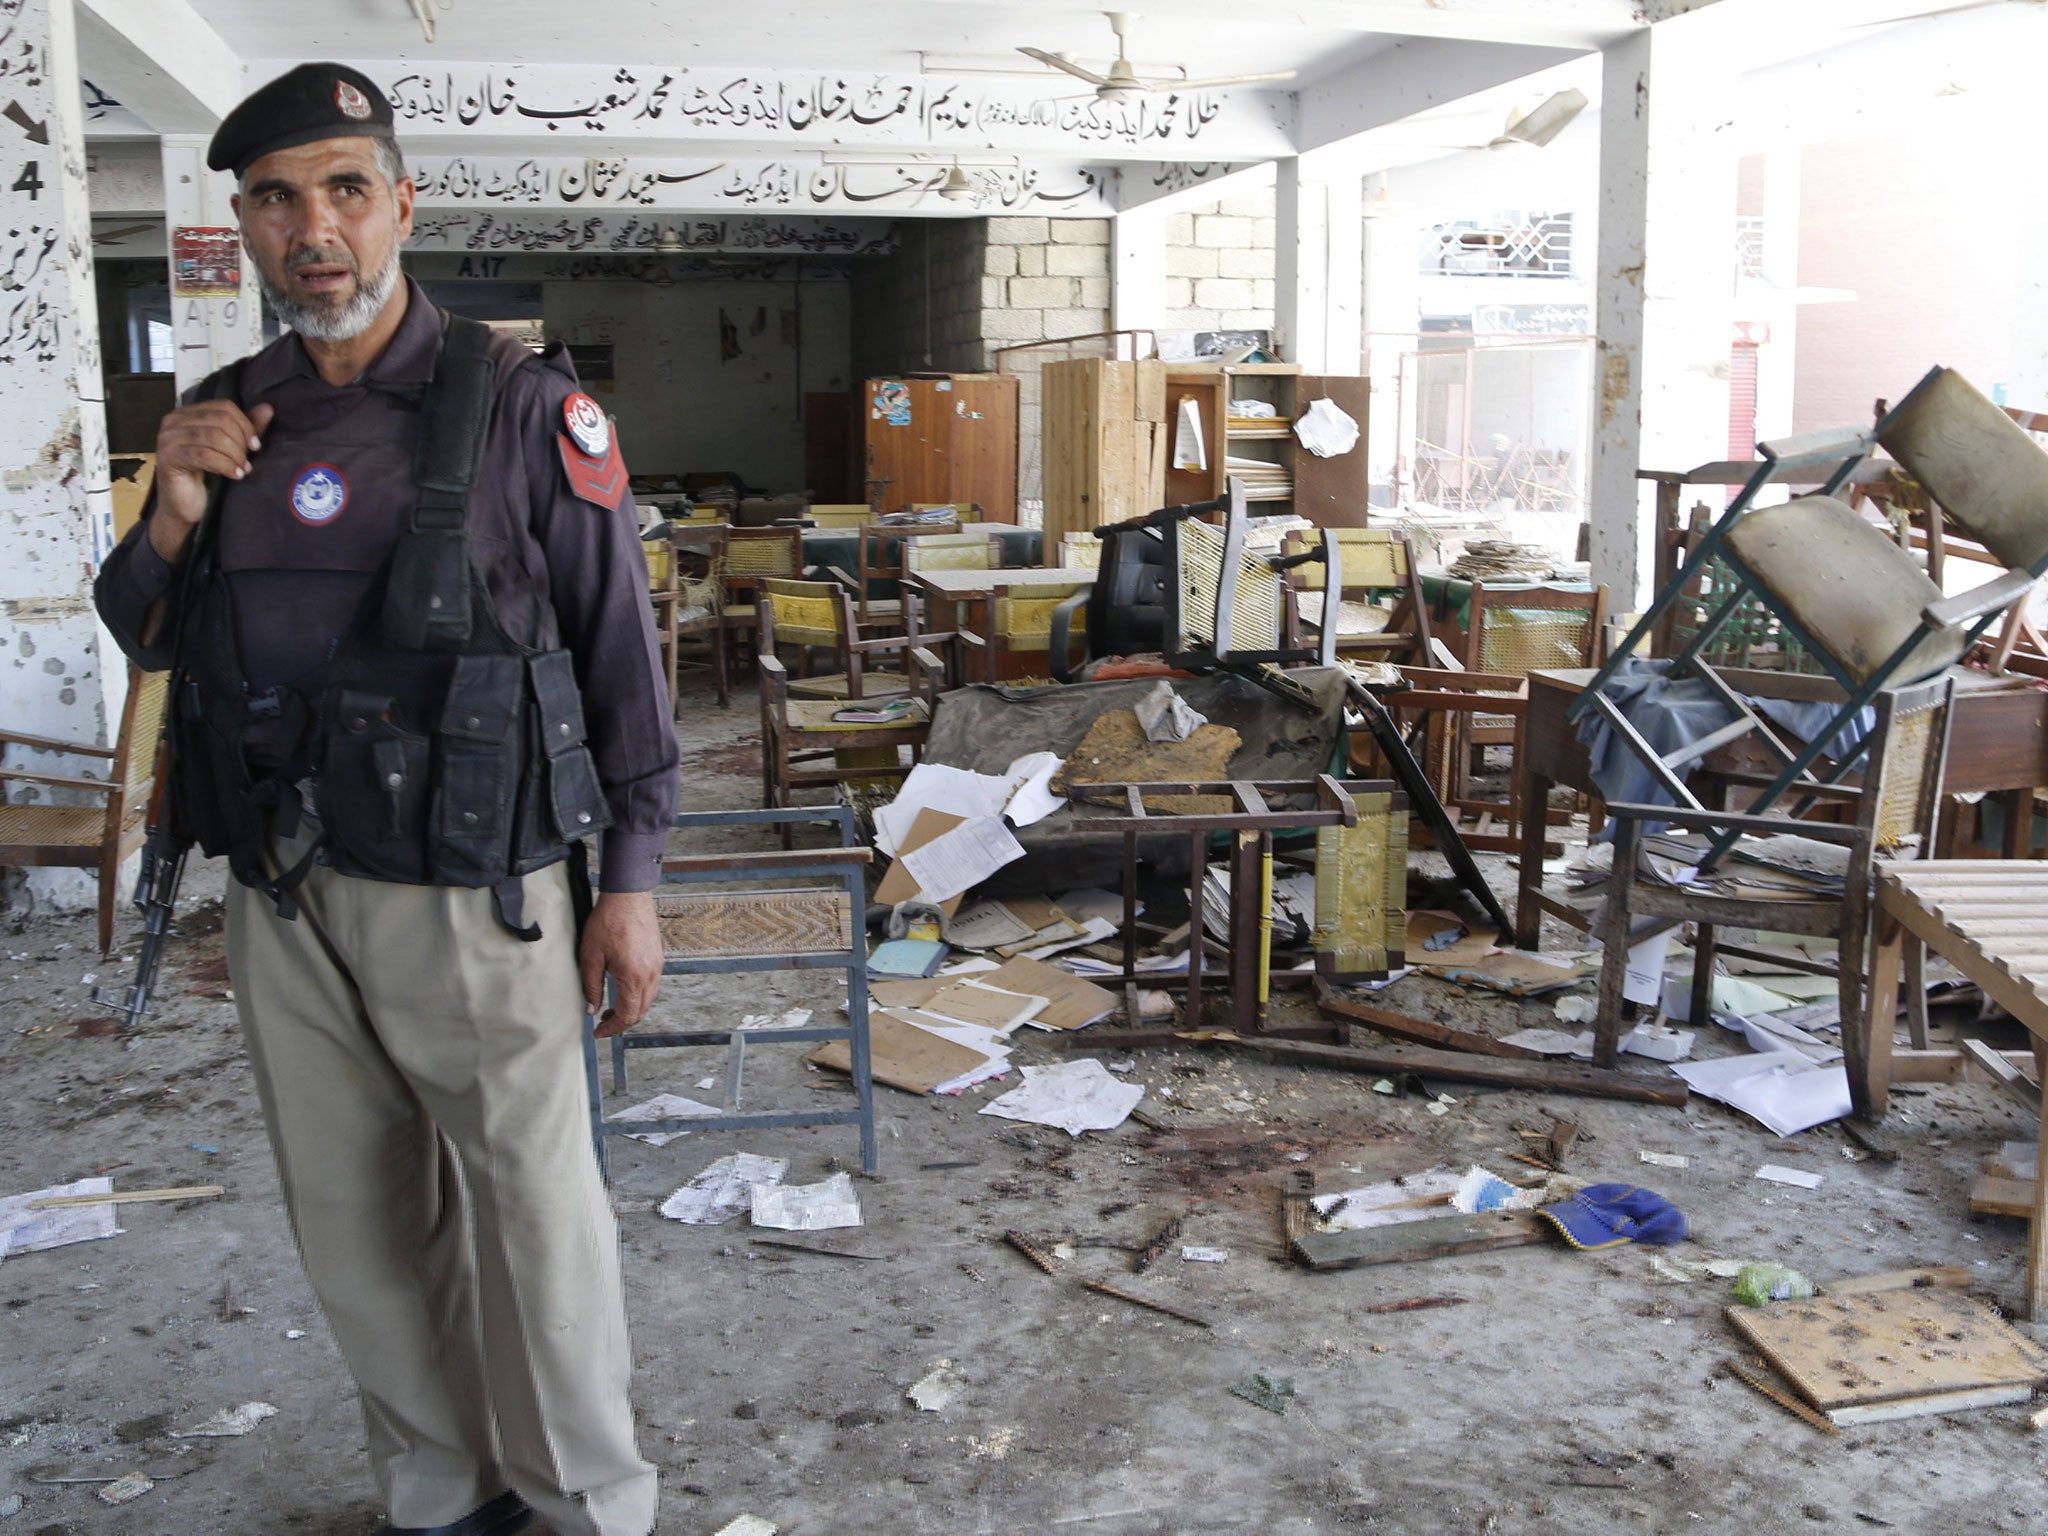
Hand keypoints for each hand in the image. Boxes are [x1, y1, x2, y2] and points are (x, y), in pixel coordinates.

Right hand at [148, 400, 275, 562]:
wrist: (185, 507)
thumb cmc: (207, 477)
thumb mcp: (231, 449)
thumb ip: (246, 428)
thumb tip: (268, 409)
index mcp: (187, 413)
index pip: (224, 407)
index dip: (245, 425)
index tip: (255, 445)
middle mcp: (174, 421)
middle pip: (220, 420)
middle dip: (240, 442)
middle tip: (247, 461)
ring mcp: (168, 438)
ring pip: (213, 436)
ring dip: (234, 455)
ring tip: (242, 470)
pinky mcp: (168, 457)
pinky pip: (204, 455)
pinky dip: (224, 464)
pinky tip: (234, 475)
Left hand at [579, 890, 662, 1037]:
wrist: (628, 896)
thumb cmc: (608, 922)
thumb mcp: (590, 956)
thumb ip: (591, 986)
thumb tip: (591, 1009)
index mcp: (634, 977)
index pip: (628, 1015)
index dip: (612, 1028)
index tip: (598, 1031)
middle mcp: (650, 975)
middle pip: (641, 1011)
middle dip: (622, 1021)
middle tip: (602, 1022)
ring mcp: (657, 966)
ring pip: (648, 1000)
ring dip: (631, 1009)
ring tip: (611, 1007)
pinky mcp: (657, 958)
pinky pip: (651, 986)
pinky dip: (638, 996)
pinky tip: (624, 989)